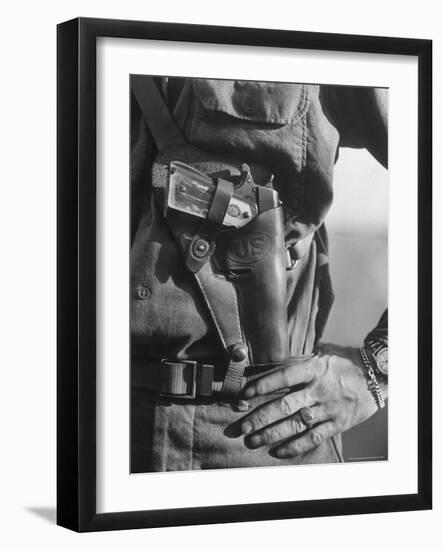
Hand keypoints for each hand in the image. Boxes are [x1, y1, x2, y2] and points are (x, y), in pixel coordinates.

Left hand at [240, 344, 385, 457]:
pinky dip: (296, 446)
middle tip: (241, 427)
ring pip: (295, 425)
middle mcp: (319, 390)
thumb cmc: (345, 362)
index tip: (245, 393)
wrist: (378, 375)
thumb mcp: (322, 354)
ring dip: (272, 434)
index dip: (264, 385)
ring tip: (252, 441)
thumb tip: (273, 365)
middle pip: (285, 406)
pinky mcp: (338, 423)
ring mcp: (328, 408)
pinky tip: (278, 451)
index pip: (284, 377)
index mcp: (314, 369)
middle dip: (260, 418)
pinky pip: (314, 437)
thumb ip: (300, 362)